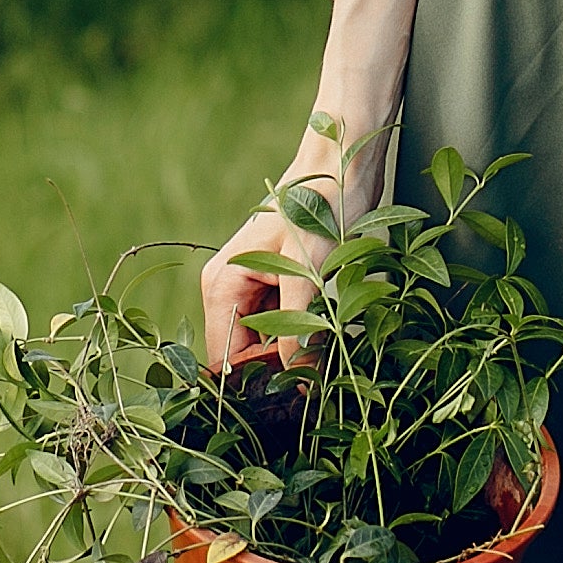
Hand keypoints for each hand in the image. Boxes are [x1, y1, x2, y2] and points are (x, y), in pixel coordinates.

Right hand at [199, 113, 381, 371]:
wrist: (341, 165)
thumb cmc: (319, 208)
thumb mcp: (308, 274)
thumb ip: (297, 331)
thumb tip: (298, 382)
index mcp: (222, 284)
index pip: (224, 359)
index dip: (254, 383)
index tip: (293, 397)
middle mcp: (230, 288)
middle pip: (244, 354)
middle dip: (277, 371)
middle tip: (317, 382)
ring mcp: (254, 287)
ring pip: (267, 343)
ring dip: (295, 354)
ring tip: (326, 358)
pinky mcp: (279, 284)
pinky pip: (284, 325)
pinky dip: (305, 336)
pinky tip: (327, 336)